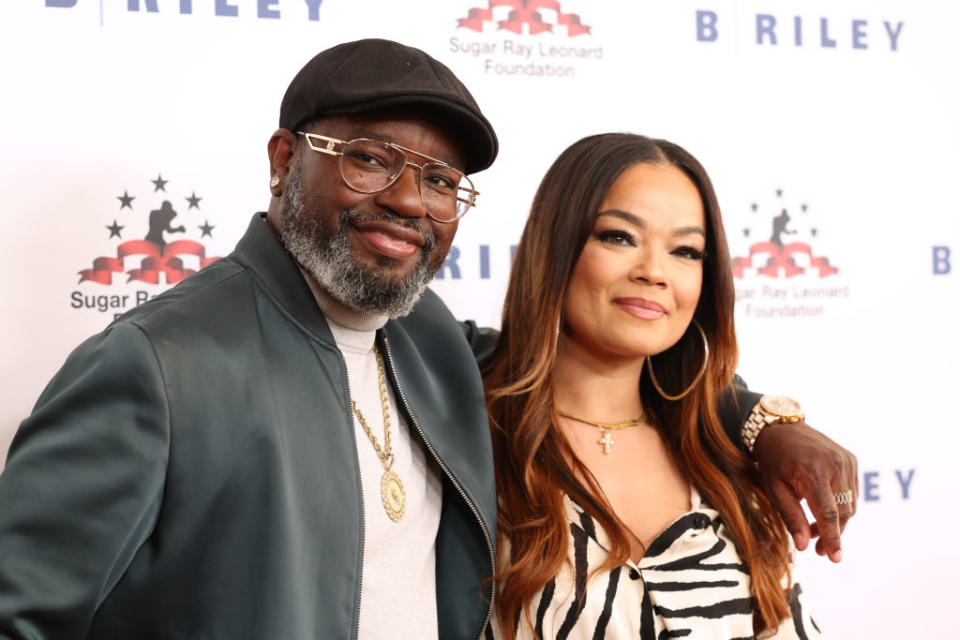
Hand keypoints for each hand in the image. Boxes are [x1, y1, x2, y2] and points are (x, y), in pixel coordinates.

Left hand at [753, 420, 857, 562]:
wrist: (780, 428)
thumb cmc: (773, 460)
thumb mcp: (774, 489)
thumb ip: (791, 517)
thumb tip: (804, 546)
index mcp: (812, 472)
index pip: (828, 513)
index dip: (832, 538)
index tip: (835, 558)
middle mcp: (835, 465)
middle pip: (842, 512)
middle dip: (831, 533)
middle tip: (816, 549)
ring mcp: (846, 461)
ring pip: (850, 505)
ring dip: (836, 521)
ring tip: (814, 529)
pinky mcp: (851, 460)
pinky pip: (851, 492)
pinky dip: (841, 505)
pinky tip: (823, 508)